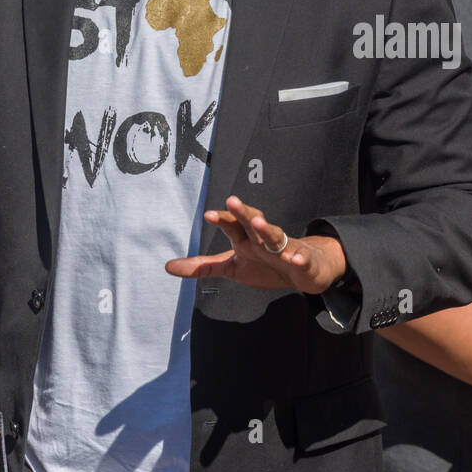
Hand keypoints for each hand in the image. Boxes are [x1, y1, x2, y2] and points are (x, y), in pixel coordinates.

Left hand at [166, 195, 346, 293]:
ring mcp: (285, 249)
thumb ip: (203, 266)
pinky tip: (294, 259)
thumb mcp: (232, 267)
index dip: (222, 219)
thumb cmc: (265, 264)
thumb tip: (167, 267)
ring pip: (276, 236)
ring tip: (257, 223)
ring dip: (267, 229)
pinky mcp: (302, 262)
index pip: (234, 225)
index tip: (208, 214)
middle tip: (231, 201)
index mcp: (247, 239)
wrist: (303, 270)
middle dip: (243, 212)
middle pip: (253, 222)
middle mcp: (264, 239)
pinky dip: (298, 259)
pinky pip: (301, 259)